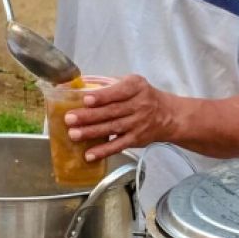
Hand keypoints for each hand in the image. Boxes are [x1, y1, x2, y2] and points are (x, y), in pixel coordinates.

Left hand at [64, 75, 179, 160]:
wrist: (168, 115)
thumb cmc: (144, 96)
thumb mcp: (133, 83)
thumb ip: (112, 84)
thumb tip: (81, 86)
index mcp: (136, 87)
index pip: (119, 92)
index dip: (102, 97)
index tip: (86, 99)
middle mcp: (139, 105)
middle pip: (112, 111)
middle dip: (89, 116)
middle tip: (70, 118)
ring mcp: (138, 124)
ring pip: (112, 128)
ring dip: (91, 132)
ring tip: (74, 134)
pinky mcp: (136, 140)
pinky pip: (118, 146)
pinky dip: (103, 151)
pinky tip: (89, 154)